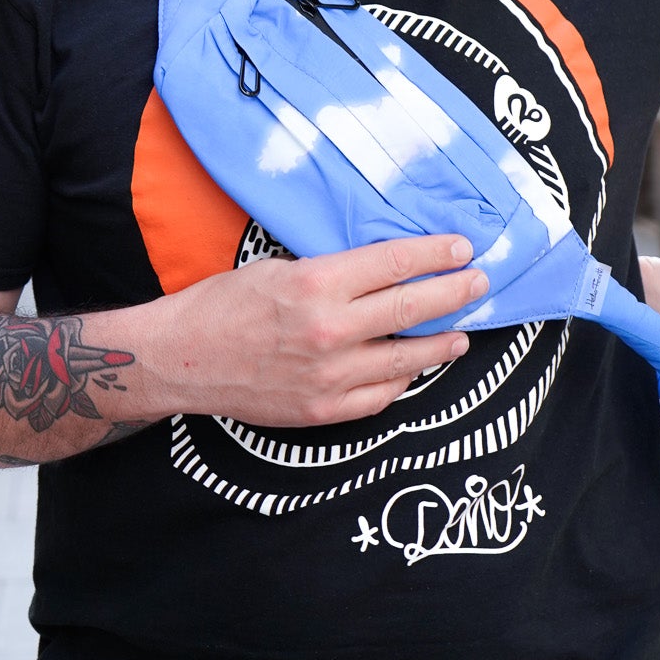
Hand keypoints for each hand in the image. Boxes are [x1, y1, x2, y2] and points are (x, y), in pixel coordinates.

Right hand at [146, 235, 486, 427]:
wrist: (180, 359)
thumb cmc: (221, 305)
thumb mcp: (275, 269)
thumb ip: (330, 273)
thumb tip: (380, 270)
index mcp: (316, 285)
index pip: (395, 265)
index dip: (435, 256)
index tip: (462, 250)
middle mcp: (329, 330)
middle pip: (412, 309)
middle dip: (454, 294)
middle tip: (479, 283)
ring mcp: (329, 376)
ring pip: (407, 360)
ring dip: (441, 344)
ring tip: (461, 335)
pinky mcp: (323, 410)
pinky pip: (381, 397)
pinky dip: (403, 381)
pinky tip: (414, 370)